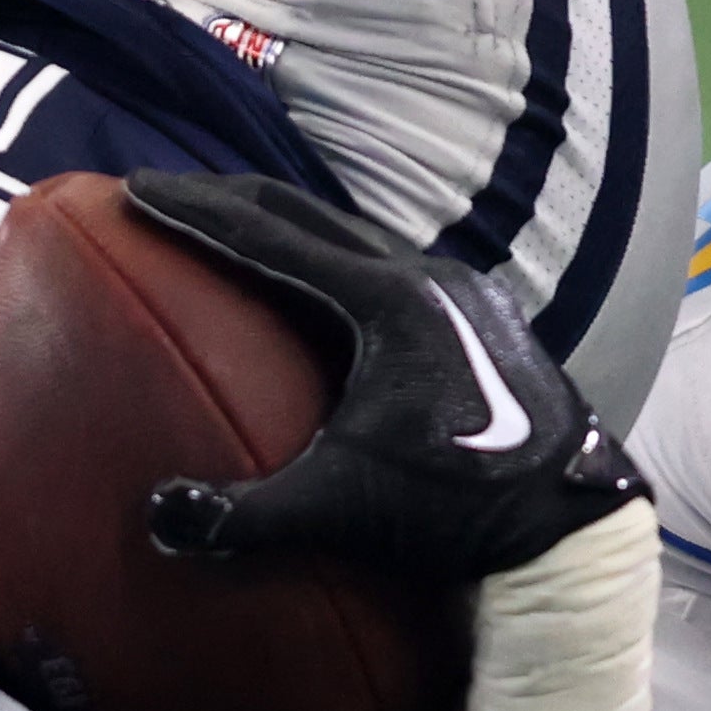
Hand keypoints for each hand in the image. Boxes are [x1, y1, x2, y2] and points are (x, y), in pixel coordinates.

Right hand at [121, 174, 644, 581]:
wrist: (574, 523)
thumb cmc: (459, 512)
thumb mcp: (345, 511)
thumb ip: (247, 516)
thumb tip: (157, 520)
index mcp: (388, 299)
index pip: (269, 237)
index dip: (196, 211)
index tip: (136, 188)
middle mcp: (427, 275)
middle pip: (308, 216)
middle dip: (231, 201)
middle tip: (165, 192)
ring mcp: (462, 291)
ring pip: (353, 235)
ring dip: (288, 228)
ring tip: (232, 230)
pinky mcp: (480, 317)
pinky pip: (387, 265)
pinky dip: (334, 259)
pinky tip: (316, 288)